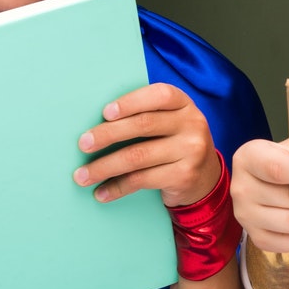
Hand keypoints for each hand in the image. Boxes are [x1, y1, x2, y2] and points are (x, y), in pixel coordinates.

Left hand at [75, 83, 221, 206]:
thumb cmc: (174, 143)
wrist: (205, 178)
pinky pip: (142, 180)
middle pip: (144, 125)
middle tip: (83, 144)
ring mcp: (191, 151)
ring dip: (105, 166)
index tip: (105, 112)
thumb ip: (146, 115)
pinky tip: (102, 192)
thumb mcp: (170, 122)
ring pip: (138, 156)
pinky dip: (117, 187)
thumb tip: (97, 123)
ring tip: (82, 175)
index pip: (159, 96)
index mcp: (184, 104)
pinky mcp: (184, 176)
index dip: (131, 102)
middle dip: (108, 134)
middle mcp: (192, 124)